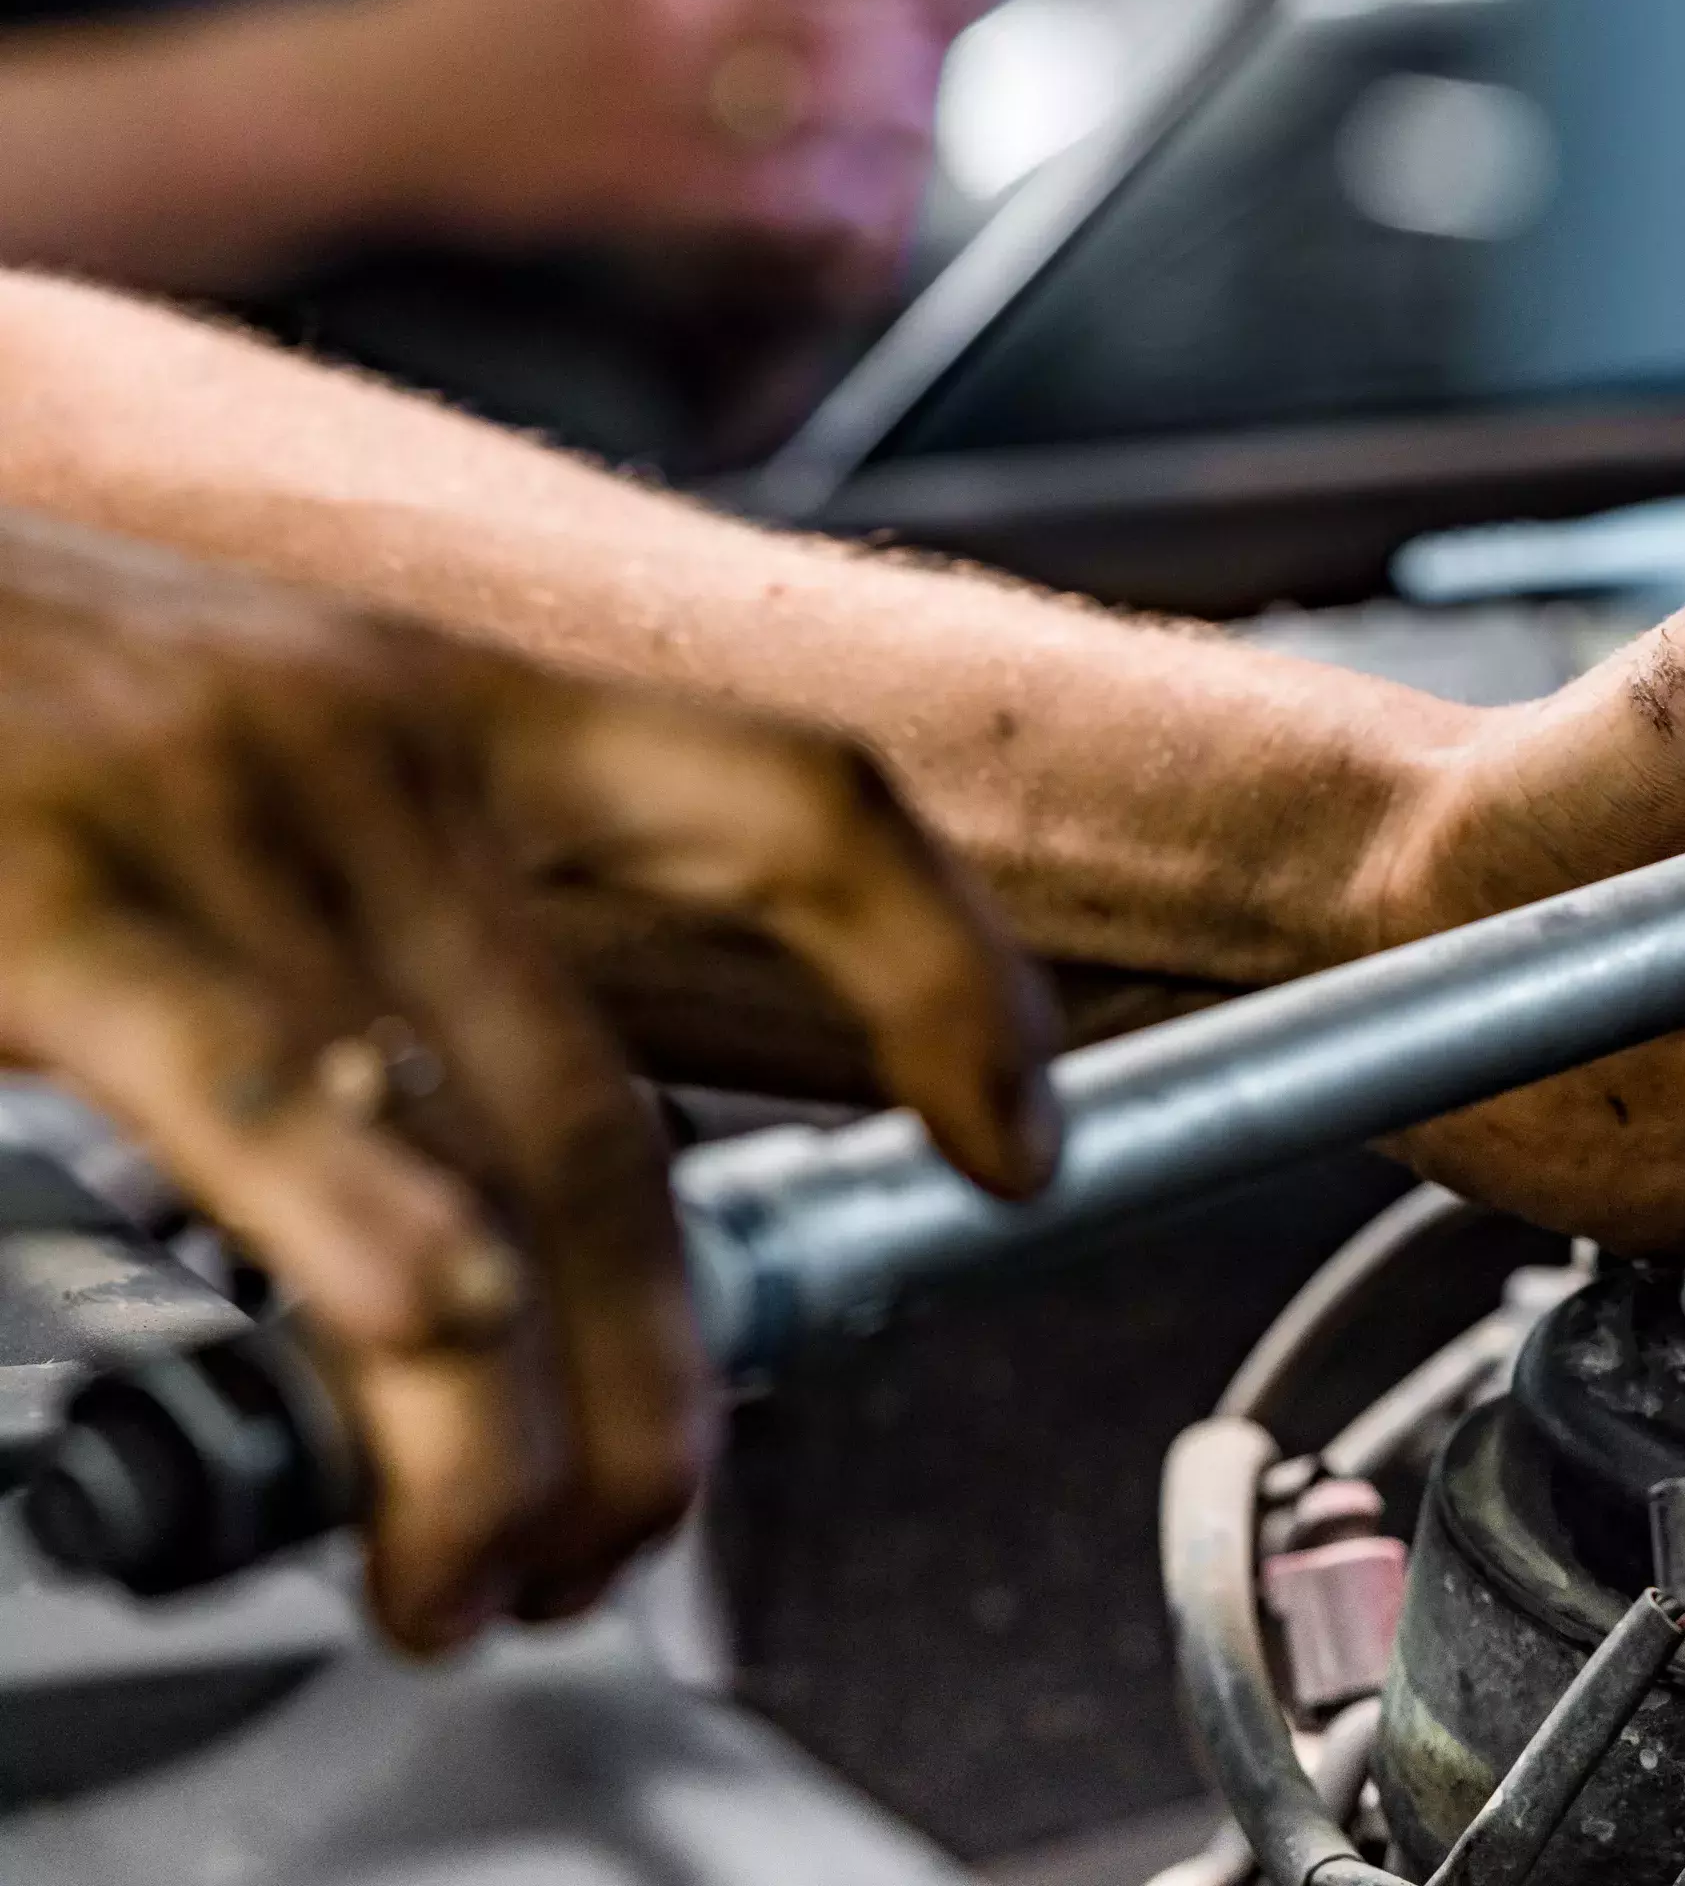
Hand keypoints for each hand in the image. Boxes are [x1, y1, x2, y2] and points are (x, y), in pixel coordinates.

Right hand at [0, 508, 1052, 1649]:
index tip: (1013, 1143)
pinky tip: (414, 1451)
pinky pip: (303, 1149)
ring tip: (507, 1564)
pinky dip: (402, 1329)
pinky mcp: (65, 910)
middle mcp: (382, 747)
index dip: (946, 979)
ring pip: (504, 1179)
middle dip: (669, 1366)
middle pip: (630, 1109)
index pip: (801, 806)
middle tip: (643, 1515)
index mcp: (455, 696)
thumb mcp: (251, 720)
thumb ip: (394, 903)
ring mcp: (234, 826)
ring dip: (536, 1423)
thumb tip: (486, 1152)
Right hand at [334, 0, 1002, 297]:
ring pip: (826, 95)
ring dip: (901, 99)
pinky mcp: (647, 178)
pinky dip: (839, 187)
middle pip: (846, 0)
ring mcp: (659, 93)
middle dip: (933, 7)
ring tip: (933, 98)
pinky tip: (871, 186)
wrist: (384, 100)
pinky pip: (778, 185)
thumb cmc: (491, 7)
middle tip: (986, 11)